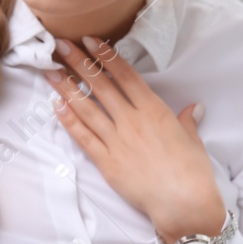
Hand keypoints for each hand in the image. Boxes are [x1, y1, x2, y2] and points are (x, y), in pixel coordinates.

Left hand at [47, 36, 225, 243]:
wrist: (184, 202)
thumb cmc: (193, 171)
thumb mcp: (193, 140)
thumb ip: (186, 120)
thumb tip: (191, 108)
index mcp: (154, 110)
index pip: (125, 76)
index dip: (105, 56)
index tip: (89, 40)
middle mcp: (132, 121)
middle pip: (100, 86)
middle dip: (78, 63)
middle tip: (61, 45)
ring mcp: (117, 141)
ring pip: (86, 108)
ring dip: (66, 88)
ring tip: (49, 71)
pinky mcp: (107, 162)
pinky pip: (83, 137)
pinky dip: (68, 121)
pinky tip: (56, 106)